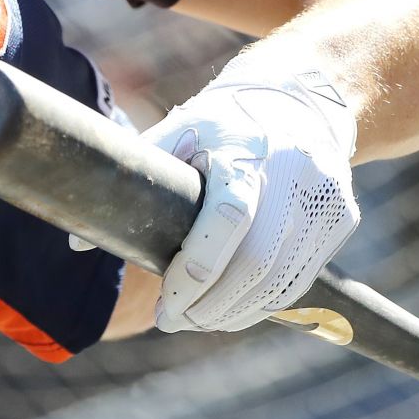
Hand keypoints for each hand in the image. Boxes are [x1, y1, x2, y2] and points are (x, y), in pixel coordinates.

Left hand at [146, 65, 359, 332]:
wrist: (302, 97)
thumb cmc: (223, 121)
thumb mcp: (177, 132)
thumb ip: (133, 181)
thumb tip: (76, 242)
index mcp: (245, 150)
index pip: (227, 220)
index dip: (195, 271)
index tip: (165, 304)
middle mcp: (293, 174)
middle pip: (258, 262)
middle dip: (212, 305)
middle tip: (173, 320)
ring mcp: (325, 199)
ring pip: (284, 281)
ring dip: (236, 313)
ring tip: (196, 319)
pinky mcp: (342, 218)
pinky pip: (302, 277)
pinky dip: (265, 302)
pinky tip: (233, 308)